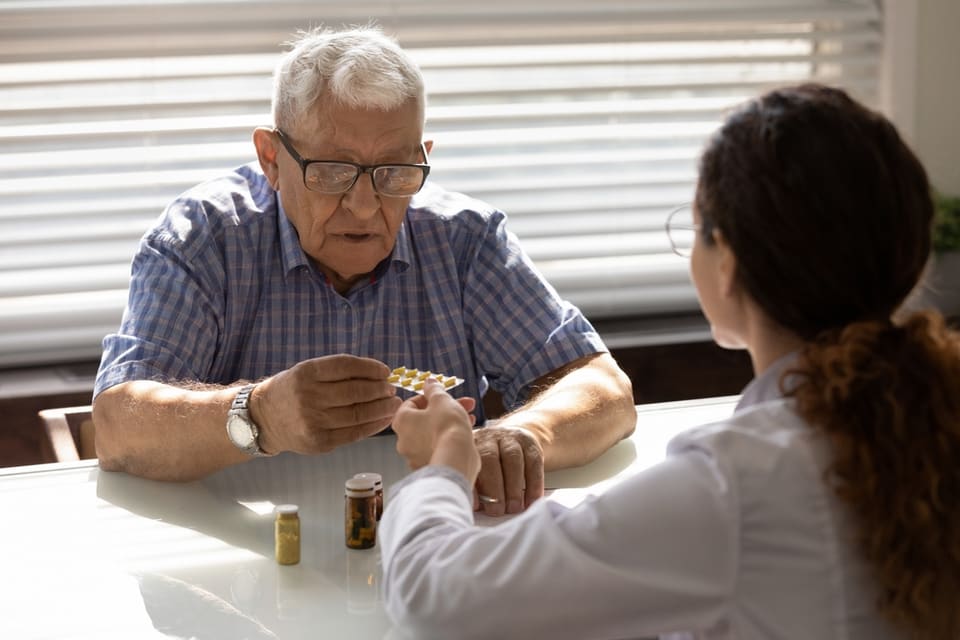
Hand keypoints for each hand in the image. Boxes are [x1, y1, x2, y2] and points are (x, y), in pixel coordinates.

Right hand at [250, 354, 401, 454]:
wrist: (263, 419)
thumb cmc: (293, 391)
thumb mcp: (307, 372)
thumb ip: (338, 372)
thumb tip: (379, 375)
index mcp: (306, 373)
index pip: (346, 366)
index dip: (370, 368)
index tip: (385, 371)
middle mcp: (308, 397)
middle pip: (355, 392)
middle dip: (380, 390)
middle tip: (392, 388)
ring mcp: (313, 422)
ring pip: (358, 414)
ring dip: (382, 408)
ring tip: (394, 403)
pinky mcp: (319, 442)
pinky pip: (354, 433)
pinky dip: (373, 426)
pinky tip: (384, 419)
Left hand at [392, 379, 479, 483]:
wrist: (457, 457)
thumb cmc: (447, 426)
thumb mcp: (442, 399)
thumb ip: (434, 389)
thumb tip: (429, 382)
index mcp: (401, 421)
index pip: (411, 403)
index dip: (430, 397)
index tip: (443, 395)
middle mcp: (403, 440)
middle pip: (424, 419)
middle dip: (445, 410)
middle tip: (463, 404)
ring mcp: (414, 456)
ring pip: (433, 434)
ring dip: (449, 424)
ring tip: (469, 418)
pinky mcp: (428, 466)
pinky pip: (438, 448)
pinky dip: (448, 440)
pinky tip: (466, 434)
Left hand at [473, 425, 543, 515]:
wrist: (511, 439)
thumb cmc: (488, 465)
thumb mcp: (476, 471)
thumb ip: (473, 486)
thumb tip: (472, 508)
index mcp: (469, 445)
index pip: (468, 463)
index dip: (472, 485)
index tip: (476, 506)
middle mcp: (488, 437)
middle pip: (490, 458)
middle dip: (494, 487)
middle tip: (497, 511)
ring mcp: (510, 438)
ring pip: (513, 459)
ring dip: (513, 487)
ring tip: (514, 508)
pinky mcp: (530, 442)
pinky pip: (533, 462)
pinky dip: (534, 484)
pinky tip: (532, 501)